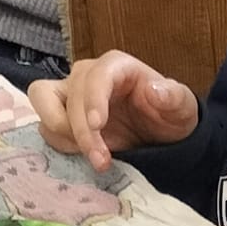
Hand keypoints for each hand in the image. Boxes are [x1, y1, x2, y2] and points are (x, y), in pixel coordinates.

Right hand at [28, 51, 197, 172]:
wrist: (160, 136)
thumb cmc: (169, 115)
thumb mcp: (182, 107)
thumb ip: (173, 97)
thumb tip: (155, 89)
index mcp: (116, 66)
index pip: (95, 76)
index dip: (92, 99)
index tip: (98, 126)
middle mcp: (87, 75)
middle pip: (66, 93)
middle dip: (79, 129)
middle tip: (100, 159)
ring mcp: (70, 94)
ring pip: (44, 102)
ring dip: (63, 134)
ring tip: (92, 157)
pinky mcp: (62, 115)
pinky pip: (46, 125)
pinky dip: (60, 143)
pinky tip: (83, 155)